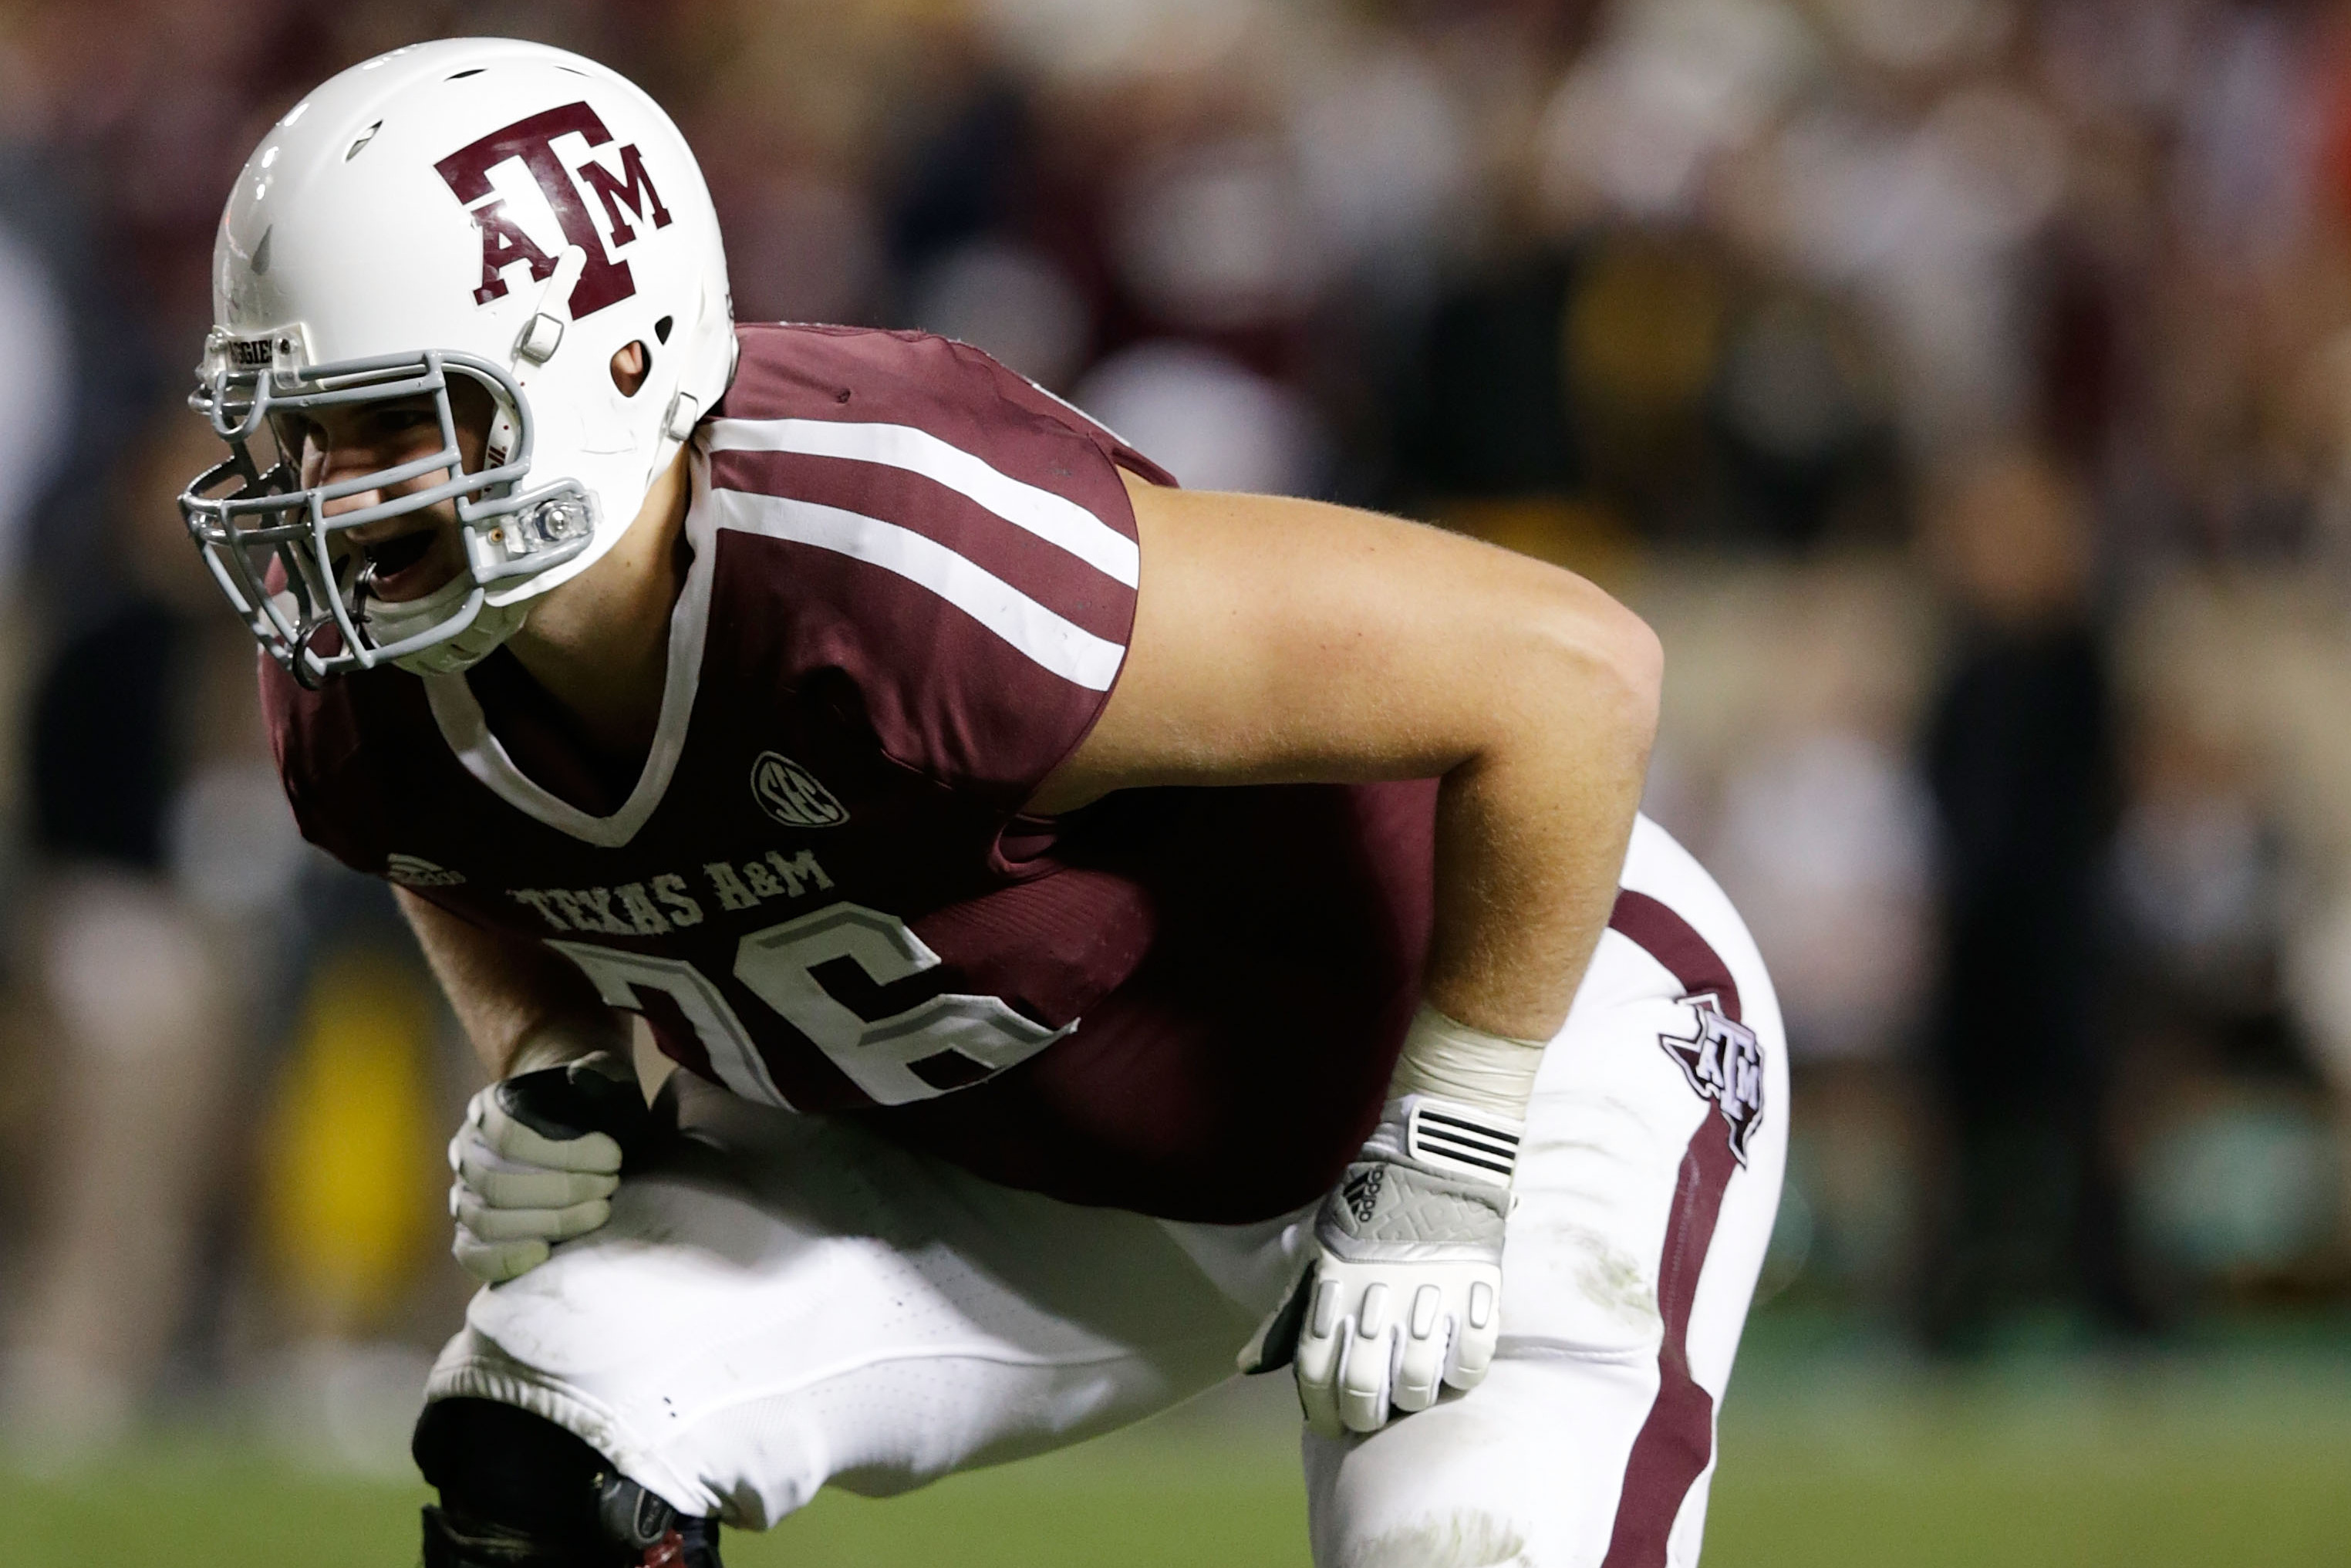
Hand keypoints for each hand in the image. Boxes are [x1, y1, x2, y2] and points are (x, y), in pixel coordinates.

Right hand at [448, 1053, 647, 1283]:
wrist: (583, 1131)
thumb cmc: (596, 1108)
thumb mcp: (608, 1082)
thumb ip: (600, 1073)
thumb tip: (579, 1074)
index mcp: (489, 1107)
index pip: (509, 1136)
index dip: (565, 1153)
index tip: (615, 1157)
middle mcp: (466, 1149)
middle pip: (498, 1183)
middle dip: (564, 1191)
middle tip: (611, 1187)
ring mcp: (464, 1192)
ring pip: (485, 1220)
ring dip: (546, 1223)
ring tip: (598, 1213)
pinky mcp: (472, 1231)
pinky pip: (471, 1253)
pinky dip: (503, 1259)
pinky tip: (544, 1253)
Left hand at [1246, 1095, 1518, 1436]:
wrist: (1430, 1165)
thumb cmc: (1365, 1218)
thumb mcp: (1316, 1259)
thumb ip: (1286, 1318)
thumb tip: (1249, 1365)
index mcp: (1332, 1293)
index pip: (1316, 1378)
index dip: (1322, 1413)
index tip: (1332, 1424)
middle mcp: (1376, 1303)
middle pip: (1364, 1392)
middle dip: (1364, 1415)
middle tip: (1371, 1413)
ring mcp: (1427, 1302)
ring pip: (1416, 1388)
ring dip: (1411, 1399)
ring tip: (1411, 1389)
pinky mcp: (1473, 1296)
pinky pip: (1468, 1365)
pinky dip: (1458, 1377)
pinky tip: (1450, 1367)